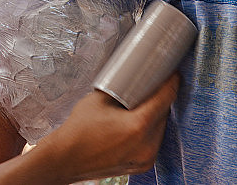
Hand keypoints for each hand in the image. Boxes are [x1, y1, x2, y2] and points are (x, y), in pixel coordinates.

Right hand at [33, 73, 178, 182]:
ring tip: (141, 104)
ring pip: (160, 128)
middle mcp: (147, 145)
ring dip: (155, 115)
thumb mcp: (99, 99)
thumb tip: (135, 78)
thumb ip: (122, 89)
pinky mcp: (142, 165)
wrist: (65, 159)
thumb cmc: (78, 131)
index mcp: (138, 125)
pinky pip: (153, 142)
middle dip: (160, 98)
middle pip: (164, 113)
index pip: (166, 97)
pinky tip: (137, 122)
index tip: (171, 73)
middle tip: (152, 85)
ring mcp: (146, 158)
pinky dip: (149, 131)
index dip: (171, 82)